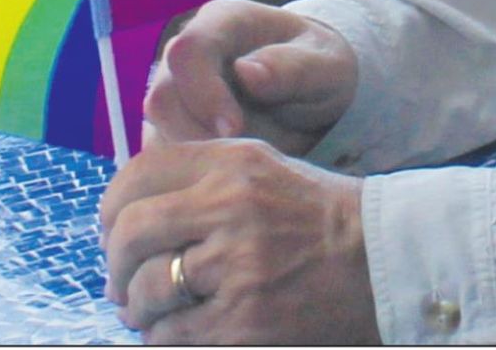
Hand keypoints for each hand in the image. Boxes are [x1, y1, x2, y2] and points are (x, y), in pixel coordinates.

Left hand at [99, 138, 379, 344]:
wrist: (385, 262)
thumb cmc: (314, 218)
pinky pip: (175, 335)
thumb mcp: (258, 170)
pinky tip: (174, 333)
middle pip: (131, 233)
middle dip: (114, 264)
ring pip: (148, 289)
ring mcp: (239, 265)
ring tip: (144, 312)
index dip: (110, 210)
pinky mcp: (247, 320)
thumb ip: (195, 178)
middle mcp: (231, 206)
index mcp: (230, 163)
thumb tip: (123, 219)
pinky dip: (164, 338)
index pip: (136, 175)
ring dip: (136, 308)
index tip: (111, 233)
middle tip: (118, 282)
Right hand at [144, 0, 357, 155]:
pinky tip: (226, 172)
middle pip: (162, 96)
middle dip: (196, 135)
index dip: (203, 94)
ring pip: (158, 129)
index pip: (188, 52)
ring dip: (193, 155)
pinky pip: (164, 151)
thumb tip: (246, 72)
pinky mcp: (174, 120)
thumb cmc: (320, 67)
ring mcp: (175, 86)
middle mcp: (188, 51)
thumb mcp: (325, 64)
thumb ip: (292, 67)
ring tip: (239, 166)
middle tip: (239, 161)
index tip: (234, 131)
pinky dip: (191, 168)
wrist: (312, 86)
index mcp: (223, 22)